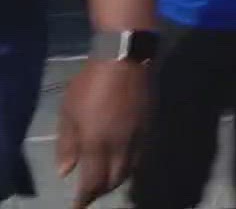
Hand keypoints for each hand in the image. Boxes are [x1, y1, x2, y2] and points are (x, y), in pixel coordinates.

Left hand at [56, 58, 146, 206]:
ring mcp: (139, 136)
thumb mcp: (69, 111)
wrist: (127, 58)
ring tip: (107, 178)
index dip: (85, 197)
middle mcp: (121, 145)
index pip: (93, 182)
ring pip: (130, 168)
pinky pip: (141, 154)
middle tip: (91, 192)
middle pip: (115, 179)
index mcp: (97, 143)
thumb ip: (68, 143)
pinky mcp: (151, 126)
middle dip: (102, 190)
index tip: (78, 206)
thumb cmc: (91, 83)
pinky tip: (123, 158)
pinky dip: (130, 163)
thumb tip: (66, 170)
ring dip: (117, 178)